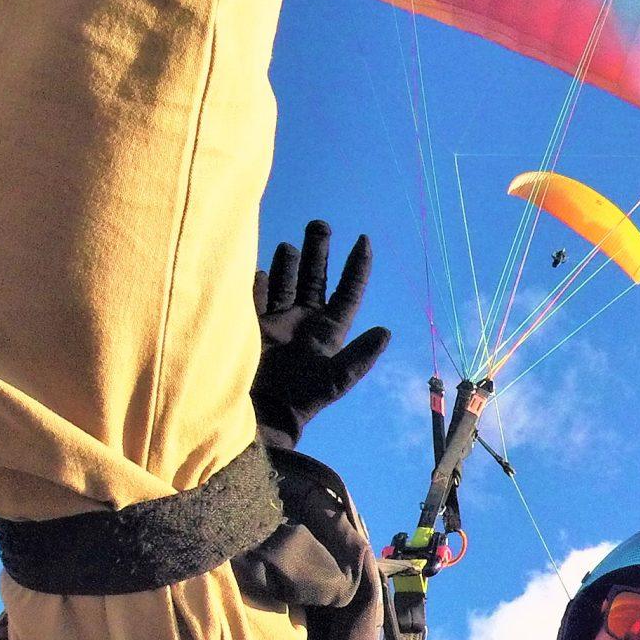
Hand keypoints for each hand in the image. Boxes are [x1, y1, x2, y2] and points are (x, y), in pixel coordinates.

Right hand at [252, 220, 390, 448]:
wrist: (260, 415)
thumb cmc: (300, 401)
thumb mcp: (335, 381)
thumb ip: (359, 357)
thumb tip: (386, 331)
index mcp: (328, 331)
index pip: (347, 292)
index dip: (357, 267)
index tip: (364, 239)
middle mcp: (304, 322)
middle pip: (314, 277)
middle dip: (317, 251)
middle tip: (319, 224)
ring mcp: (278, 322)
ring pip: (285, 281)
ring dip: (287, 262)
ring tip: (290, 244)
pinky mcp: (252, 326)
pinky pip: (256, 296)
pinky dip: (258, 282)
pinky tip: (259, 269)